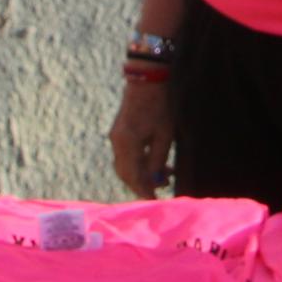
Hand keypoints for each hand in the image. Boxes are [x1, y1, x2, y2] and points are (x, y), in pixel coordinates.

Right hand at [108, 80, 174, 197]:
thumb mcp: (164, 134)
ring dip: (141, 175)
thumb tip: (156, 180)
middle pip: (125, 174)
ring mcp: (116, 137)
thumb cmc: (160, 104)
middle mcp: (117, 142)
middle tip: (160, 192)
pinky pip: (126, 156)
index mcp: (127, 144)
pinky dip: (138, 164)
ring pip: (125, 166)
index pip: (133, 176)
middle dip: (141, 186)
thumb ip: (157, 159)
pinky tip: (156, 163)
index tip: (155, 203)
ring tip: (165, 176)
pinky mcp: (120, 133)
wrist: (147, 78)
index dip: (144, 191)